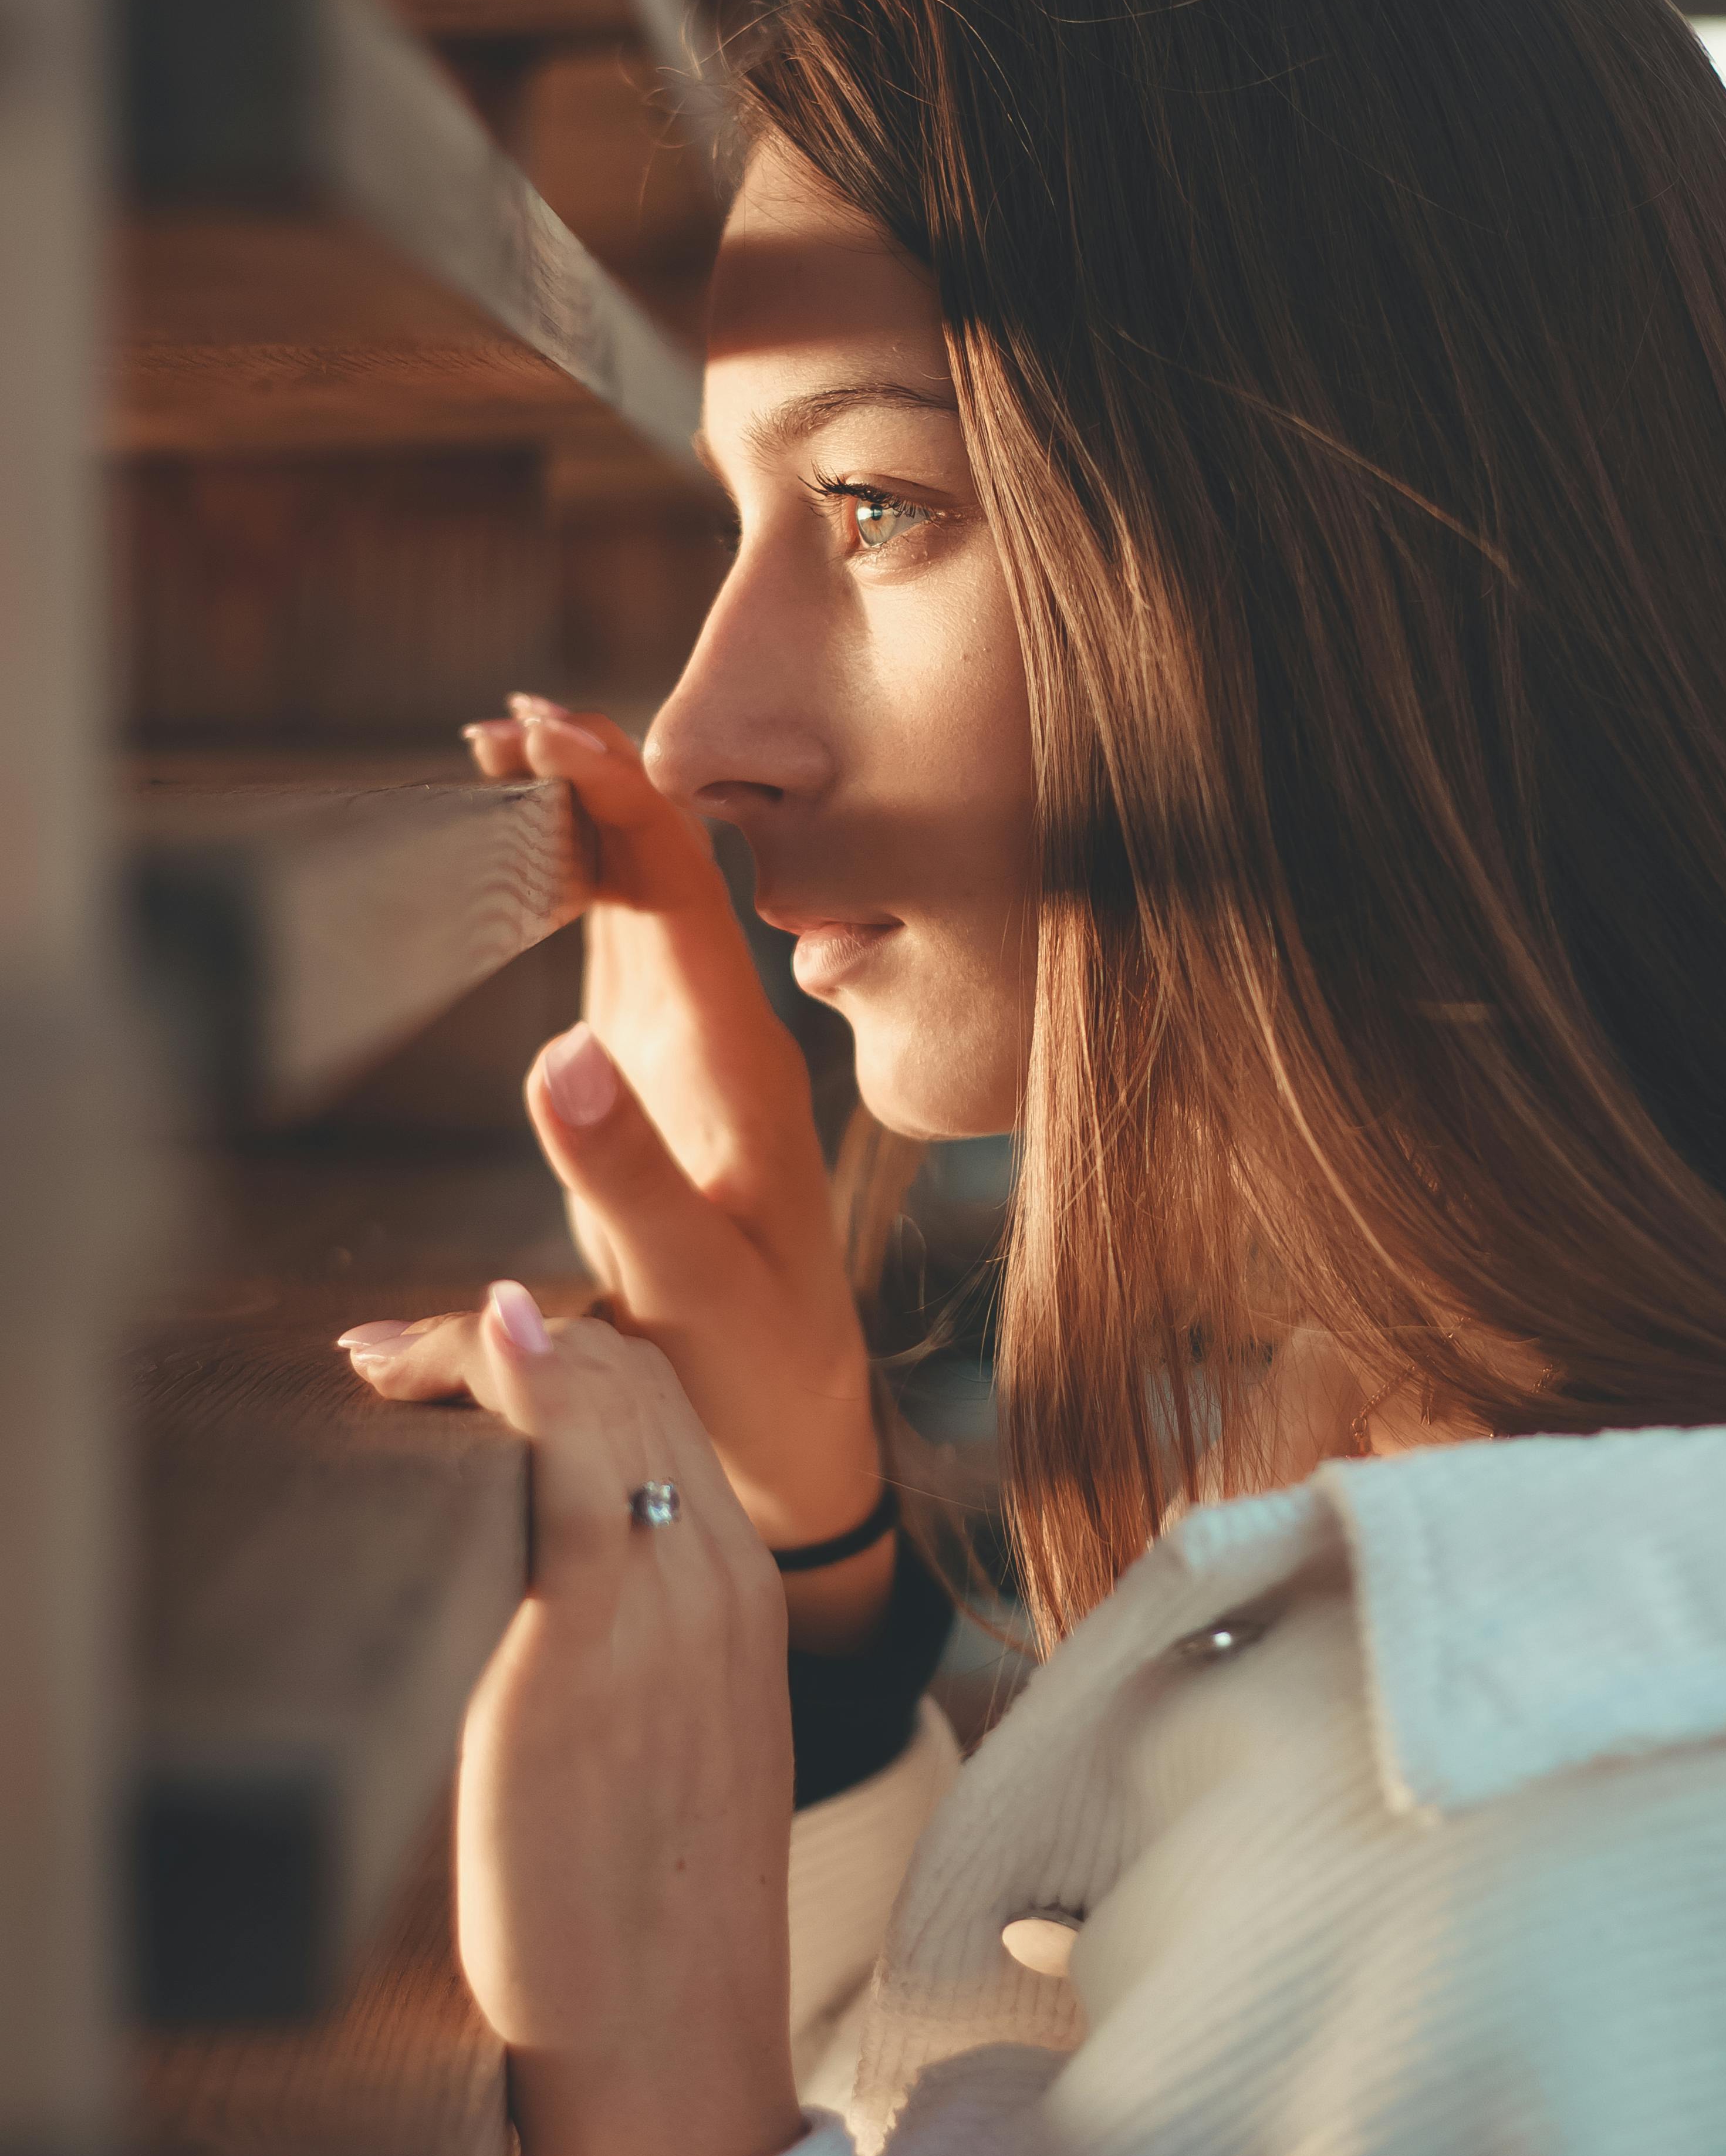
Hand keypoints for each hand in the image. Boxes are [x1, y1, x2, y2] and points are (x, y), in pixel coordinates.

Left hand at [381, 1284, 804, 2155]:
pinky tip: (467, 1354)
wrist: (671, 2048)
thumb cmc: (649, 1922)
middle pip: (627, 1374)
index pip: (661, 1403)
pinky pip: (566, 1468)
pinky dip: (516, 1387)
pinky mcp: (584, 1650)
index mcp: (745, 1594)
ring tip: (382, 1366)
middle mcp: (718, 1576)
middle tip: (390, 1358)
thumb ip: (638, 1648)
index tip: (457, 1358)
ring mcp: (664, 1606)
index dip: (555, 1354)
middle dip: (502, 1337)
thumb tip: (550, 1595)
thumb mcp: (673, 1749)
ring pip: (598, 1395)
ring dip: (478, 1353)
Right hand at [454, 697, 891, 1646]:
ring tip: (505, 759)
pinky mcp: (660, 1091)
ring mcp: (692, 1059)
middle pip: (659, 869)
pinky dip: (575, 891)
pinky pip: (621, 958)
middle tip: (499, 720)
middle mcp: (722, 1038)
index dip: (611, 794)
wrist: (796, 1435)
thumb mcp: (686, 1283)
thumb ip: (623, 1174)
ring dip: (580, 823)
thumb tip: (557, 1052)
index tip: (539, 722)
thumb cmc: (752, 1367)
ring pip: (640, 903)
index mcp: (735, 1063)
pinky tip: (532, 870)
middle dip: (588, 778)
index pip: (676, 889)